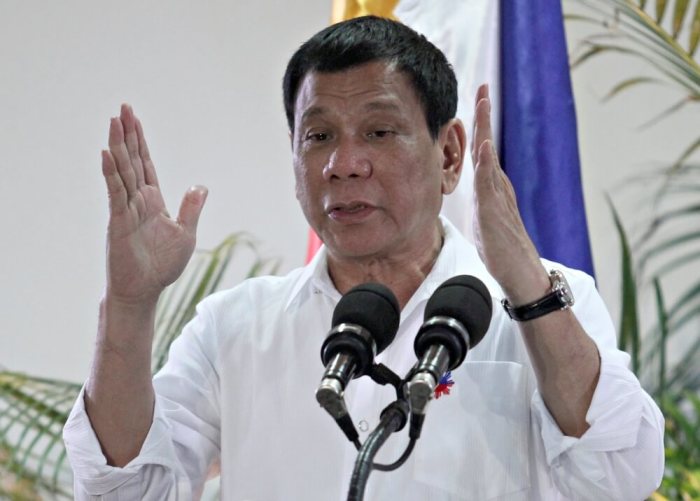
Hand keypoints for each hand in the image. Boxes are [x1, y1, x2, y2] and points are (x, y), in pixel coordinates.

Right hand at [102, 104, 206, 306]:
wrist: (145, 290)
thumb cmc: (163, 265)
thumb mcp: (185, 234)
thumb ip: (190, 209)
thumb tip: (200, 186)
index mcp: (153, 201)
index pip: (146, 165)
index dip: (140, 142)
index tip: (133, 119)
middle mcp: (137, 200)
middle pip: (132, 160)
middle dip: (128, 134)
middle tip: (123, 108)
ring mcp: (126, 209)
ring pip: (123, 171)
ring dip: (118, 147)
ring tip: (114, 122)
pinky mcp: (119, 221)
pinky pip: (115, 193)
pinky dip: (111, 174)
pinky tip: (107, 155)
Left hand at [470, 85, 548, 302]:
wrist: (520, 274)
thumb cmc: (502, 250)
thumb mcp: (485, 220)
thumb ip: (484, 200)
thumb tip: (482, 189)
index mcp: (492, 188)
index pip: (482, 151)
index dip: (478, 125)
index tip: (477, 98)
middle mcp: (497, 187)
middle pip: (487, 144)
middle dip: (484, 114)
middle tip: (483, 86)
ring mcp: (497, 197)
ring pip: (489, 157)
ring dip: (485, 128)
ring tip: (483, 102)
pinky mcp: (496, 213)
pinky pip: (491, 184)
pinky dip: (488, 163)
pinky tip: (486, 145)